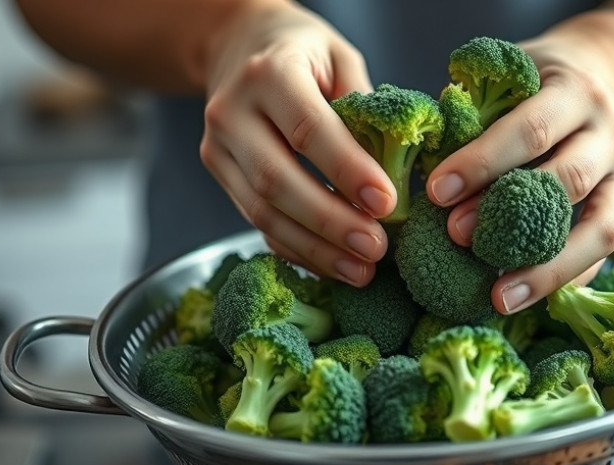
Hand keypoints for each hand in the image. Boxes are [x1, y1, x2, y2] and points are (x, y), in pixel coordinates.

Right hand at [200, 0, 395, 285]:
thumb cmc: (303, 53)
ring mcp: (217, 147)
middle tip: (376, 249)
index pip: (308, 130)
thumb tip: (395, 175)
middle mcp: (232, 112)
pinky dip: (295, 248)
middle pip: (277, 180)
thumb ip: (364, 110)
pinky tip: (331, 264)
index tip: (387, 205)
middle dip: (330, 222)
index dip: (348, 172)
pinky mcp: (217, 173)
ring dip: (314, 248)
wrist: (239, 46)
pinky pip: (255, 222)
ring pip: (262, 211)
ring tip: (360, 270)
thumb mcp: (340, 59)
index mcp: (270, 74)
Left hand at [425, 21, 613, 313]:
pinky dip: (569, 276)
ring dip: (544, 268)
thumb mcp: (508, 75)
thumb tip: (420, 163)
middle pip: (565, 181)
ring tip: (499, 297)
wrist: (604, 72)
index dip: (483, 163)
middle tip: (456, 238)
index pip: (530, 130)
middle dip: (507, 216)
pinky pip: (605, 249)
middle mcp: (610, 132)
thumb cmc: (537, 79)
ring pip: (598, 229)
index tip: (437, 192)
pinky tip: (530, 296)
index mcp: (574, 92)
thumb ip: (472, 112)